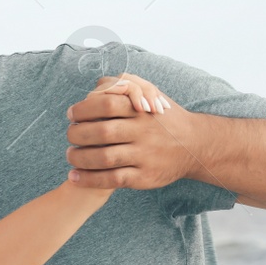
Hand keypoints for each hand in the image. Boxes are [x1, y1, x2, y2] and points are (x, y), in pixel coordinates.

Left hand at [65, 73, 203, 189]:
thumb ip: (124, 86)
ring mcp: (145, 156)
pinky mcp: (145, 177)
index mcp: (142, 110)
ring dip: (80, 158)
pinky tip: (75, 177)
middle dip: (78, 134)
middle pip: (102, 131)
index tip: (72, 114)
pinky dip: (90, 179)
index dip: (84, 109)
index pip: (107, 104)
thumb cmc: (163, 118)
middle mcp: (144, 132)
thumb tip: (98, 85)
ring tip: (70, 155)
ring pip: (105, 157)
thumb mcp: (151, 95)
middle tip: (70, 135)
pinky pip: (113, 179)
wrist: (195, 146)